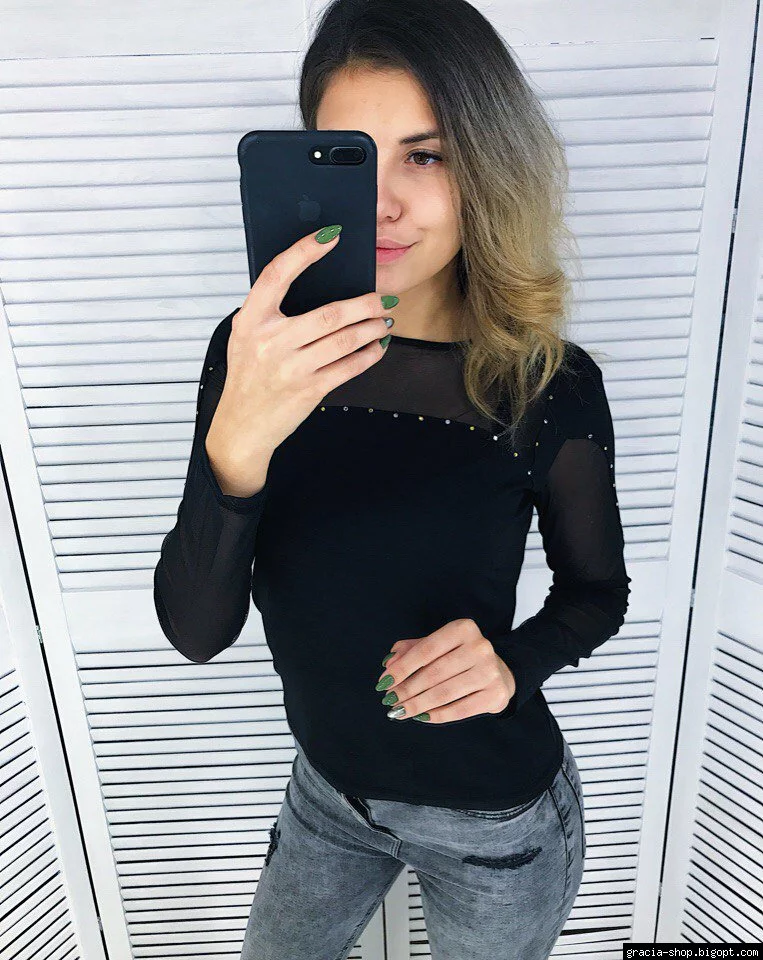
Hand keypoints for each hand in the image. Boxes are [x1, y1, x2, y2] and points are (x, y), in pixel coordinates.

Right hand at [208, 224, 396, 471]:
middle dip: (364, 304)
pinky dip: (369, 355)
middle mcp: (270, 341)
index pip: (277, 274)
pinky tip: (378, 346)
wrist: (241, 426)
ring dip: (371, 328)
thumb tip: (316, 282)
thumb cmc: (248, 375)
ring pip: (344, 340)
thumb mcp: (245, 336)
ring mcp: (290, 368)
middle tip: (383, 298)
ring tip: (384, 321)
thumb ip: (270, 311)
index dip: (304, 251)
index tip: (331, 236)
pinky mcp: (308, 390)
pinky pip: (348, 367)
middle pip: (329, 314)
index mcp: (251, 320)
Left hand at [374, 619, 516, 722]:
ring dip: (417, 705)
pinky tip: (421, 717)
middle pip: (433, 674)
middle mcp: (480, 647)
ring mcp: (490, 671)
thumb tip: (388, 665)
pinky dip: (437, 715)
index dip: (402, 668)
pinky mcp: (496, 694)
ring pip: (444, 693)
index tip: (383, 683)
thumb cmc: (460, 656)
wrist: (500, 672)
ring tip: (400, 711)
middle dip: (406, 690)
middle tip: (390, 701)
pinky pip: (460, 709)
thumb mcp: (438, 645)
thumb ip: (411, 651)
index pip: (426, 650)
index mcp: (463, 629)